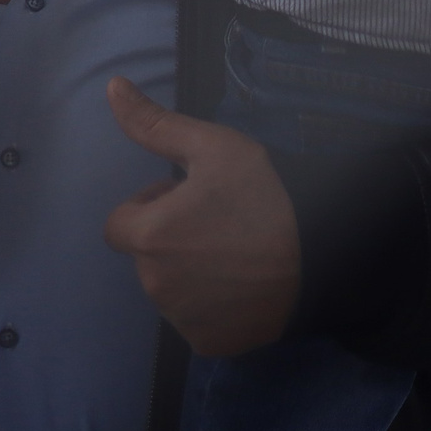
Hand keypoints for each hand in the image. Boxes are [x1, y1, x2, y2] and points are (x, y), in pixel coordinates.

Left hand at [101, 78, 299, 356]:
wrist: (318, 261)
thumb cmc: (264, 200)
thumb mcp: (215, 148)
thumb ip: (156, 124)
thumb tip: (112, 86)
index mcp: (149, 236)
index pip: (119, 224)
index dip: (148, 208)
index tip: (186, 201)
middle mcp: (155, 284)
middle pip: (145, 256)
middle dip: (168, 238)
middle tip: (217, 223)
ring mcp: (181, 320)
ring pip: (168, 288)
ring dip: (186, 270)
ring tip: (233, 253)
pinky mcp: (207, 344)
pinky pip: (194, 319)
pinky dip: (209, 304)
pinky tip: (241, 285)